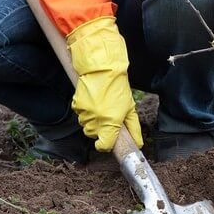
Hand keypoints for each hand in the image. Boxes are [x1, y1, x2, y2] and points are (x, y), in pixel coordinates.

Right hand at [68, 17, 142, 151]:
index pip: (103, 146)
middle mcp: (96, 119)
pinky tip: (92, 101)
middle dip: (100, 130)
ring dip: (92, 121)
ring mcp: (84, 112)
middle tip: (107, 117)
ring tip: (100, 107)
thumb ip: (133, 128)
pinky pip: (80, 115)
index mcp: (110, 122)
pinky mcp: (76, 105)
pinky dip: (85, 111)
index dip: (106, 145)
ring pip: (86, 125)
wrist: (102, 68)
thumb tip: (138, 143)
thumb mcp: (130, 108)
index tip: (108, 141)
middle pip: (94, 135)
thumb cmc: (118, 87)